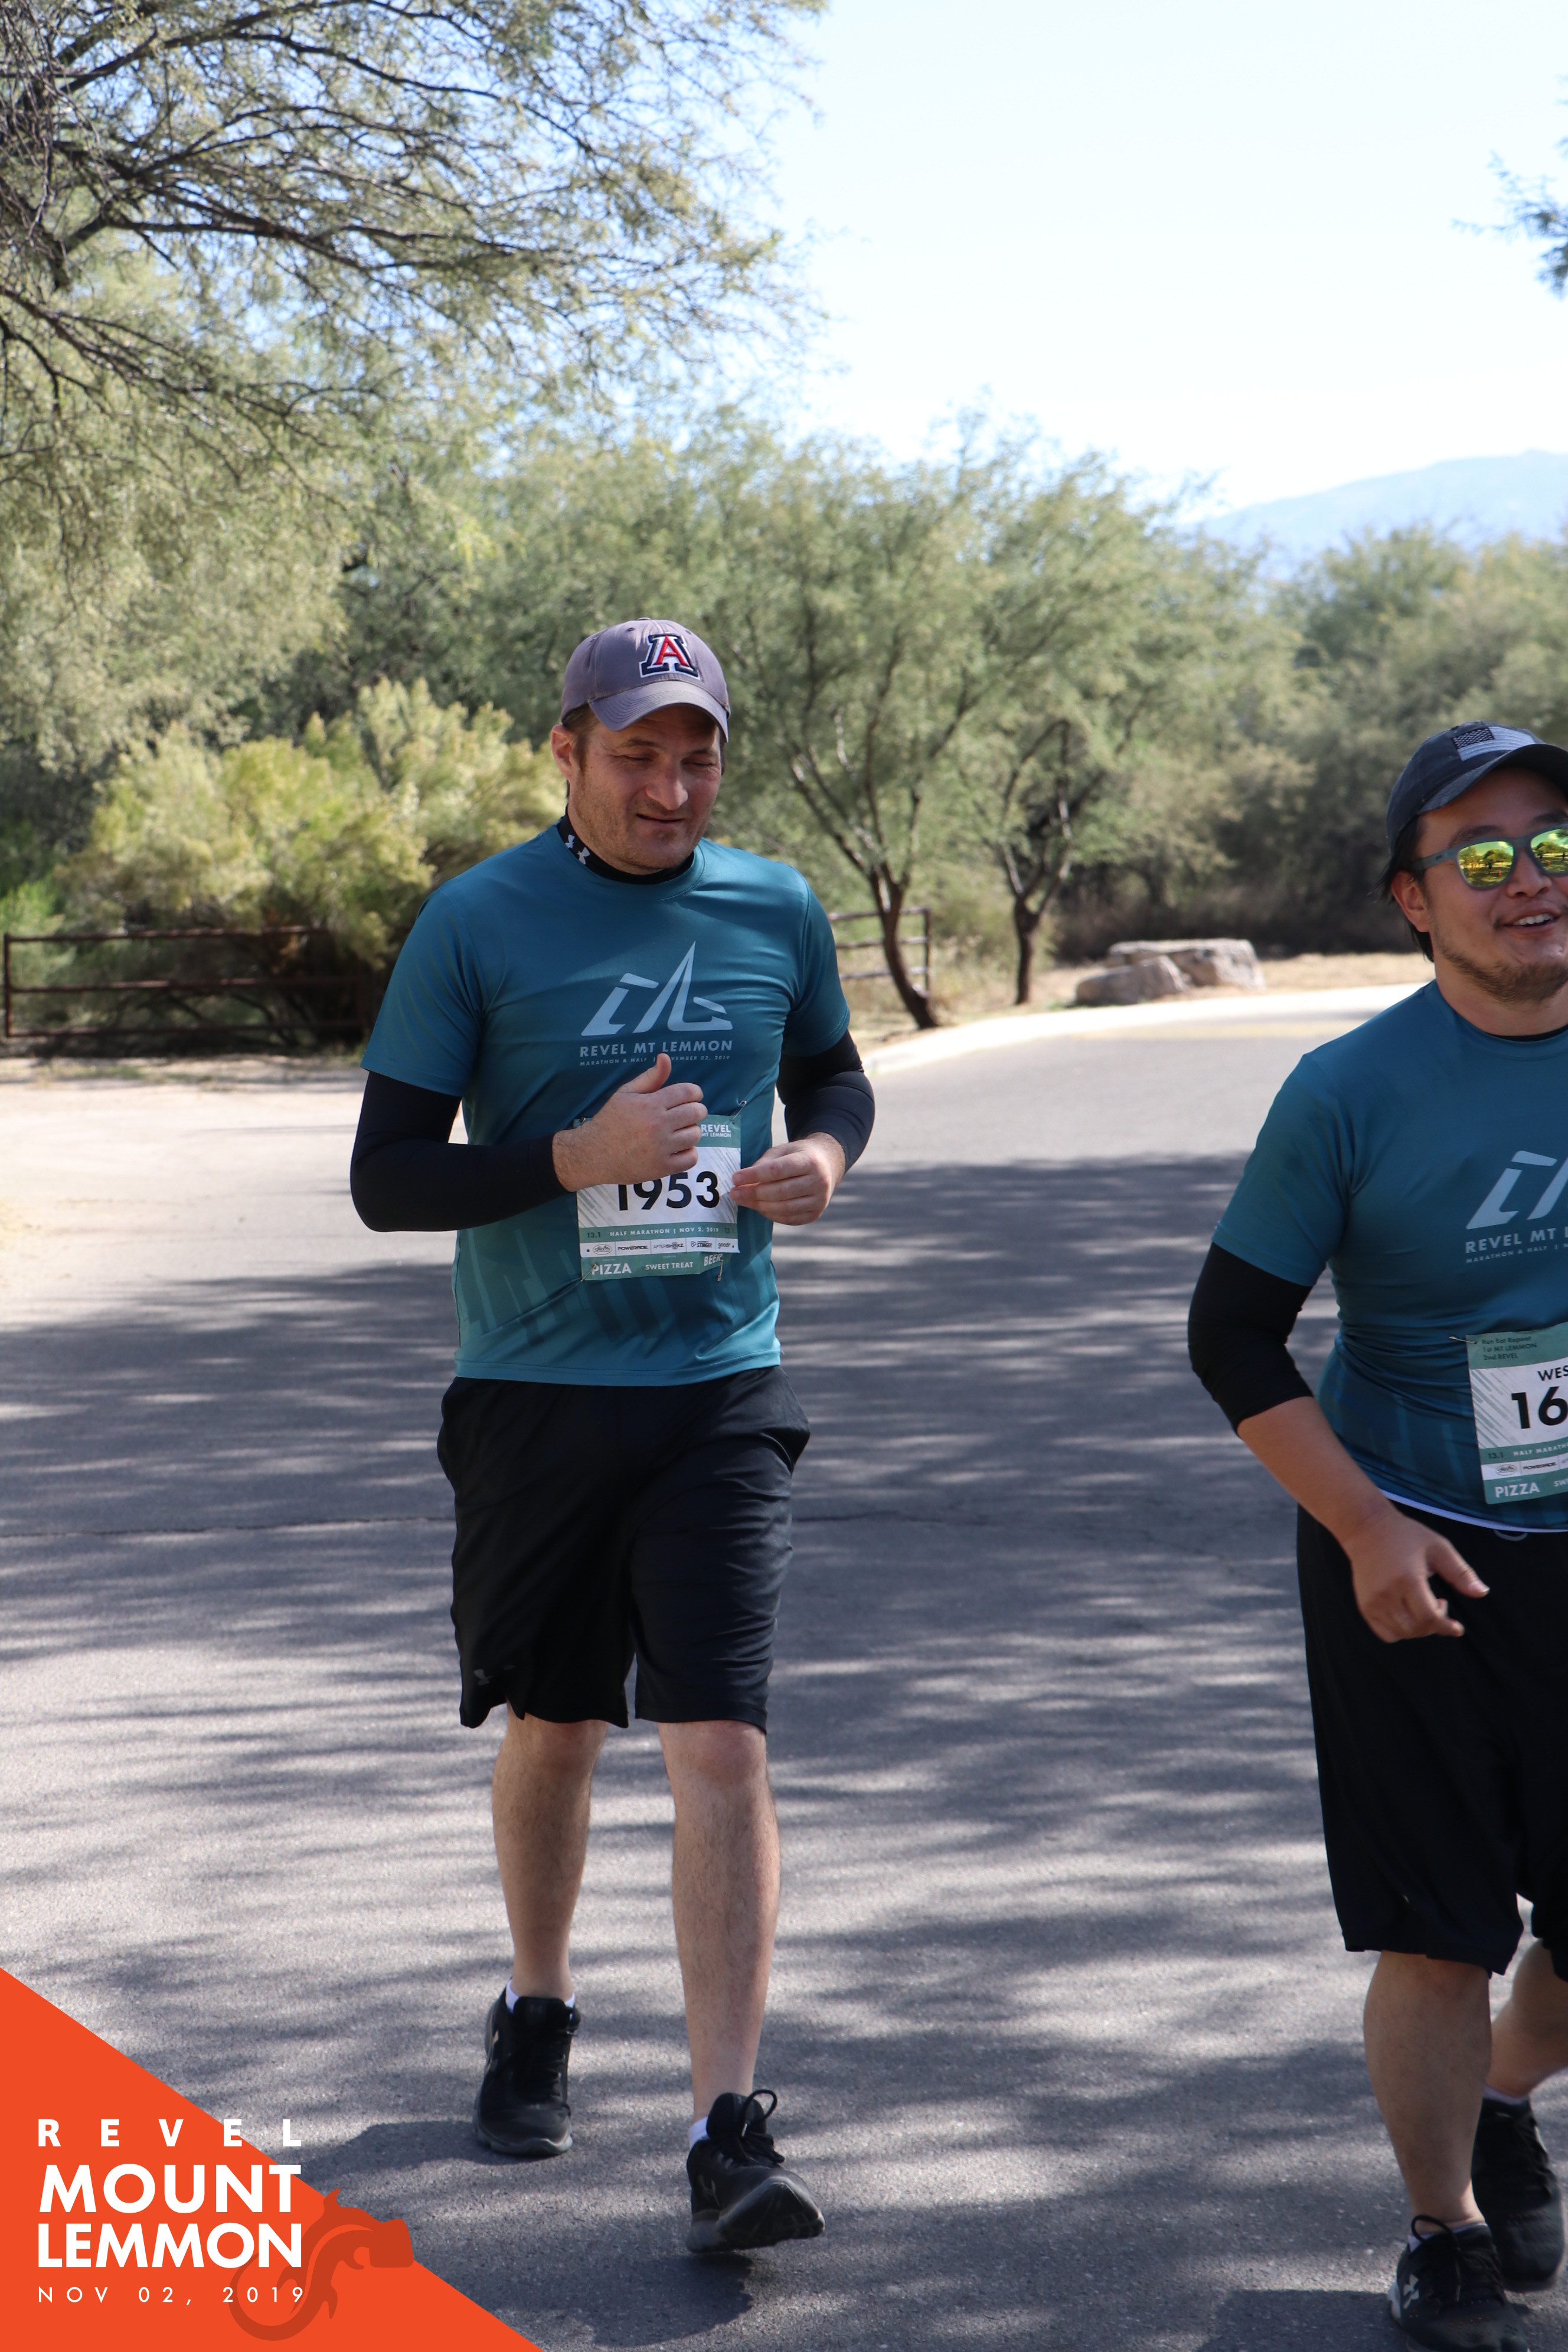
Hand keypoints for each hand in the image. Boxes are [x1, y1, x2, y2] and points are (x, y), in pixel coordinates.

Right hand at [552, 1055, 704, 1190]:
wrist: (593, 1154)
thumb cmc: (610, 1121)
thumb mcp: (626, 1093)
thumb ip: (650, 1077)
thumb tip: (665, 1057)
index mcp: (650, 1104)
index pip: (688, 1092)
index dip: (695, 1093)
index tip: (692, 1097)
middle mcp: (658, 1125)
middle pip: (696, 1112)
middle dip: (697, 1110)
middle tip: (688, 1114)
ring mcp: (661, 1147)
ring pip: (695, 1135)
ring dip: (691, 1131)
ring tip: (680, 1131)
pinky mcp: (662, 1167)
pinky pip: (691, 1158)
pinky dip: (689, 1153)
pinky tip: (678, 1148)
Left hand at [728, 1134, 845, 1226]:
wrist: (826, 1165)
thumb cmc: (798, 1156)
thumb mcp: (783, 1151)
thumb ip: (764, 1164)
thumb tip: (743, 1181)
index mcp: (810, 1161)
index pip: (778, 1170)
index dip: (755, 1175)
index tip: (735, 1178)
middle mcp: (819, 1181)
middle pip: (781, 1191)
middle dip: (754, 1193)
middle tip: (734, 1192)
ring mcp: (819, 1200)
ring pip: (784, 1208)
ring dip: (759, 1206)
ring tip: (743, 1200)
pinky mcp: (815, 1214)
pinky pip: (788, 1218)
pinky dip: (771, 1215)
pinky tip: (759, 1207)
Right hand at [1346, 1509, 1489, 1641]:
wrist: (1366, 1529)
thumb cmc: (1406, 1536)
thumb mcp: (1438, 1548)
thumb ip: (1461, 1572)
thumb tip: (1483, 1593)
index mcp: (1407, 1579)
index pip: (1429, 1617)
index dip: (1446, 1626)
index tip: (1457, 1628)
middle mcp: (1387, 1593)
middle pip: (1416, 1628)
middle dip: (1434, 1625)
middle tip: (1439, 1605)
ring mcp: (1372, 1601)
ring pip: (1402, 1633)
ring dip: (1419, 1629)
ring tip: (1423, 1608)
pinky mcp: (1364, 1606)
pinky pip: (1385, 1633)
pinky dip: (1400, 1632)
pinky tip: (1407, 1615)